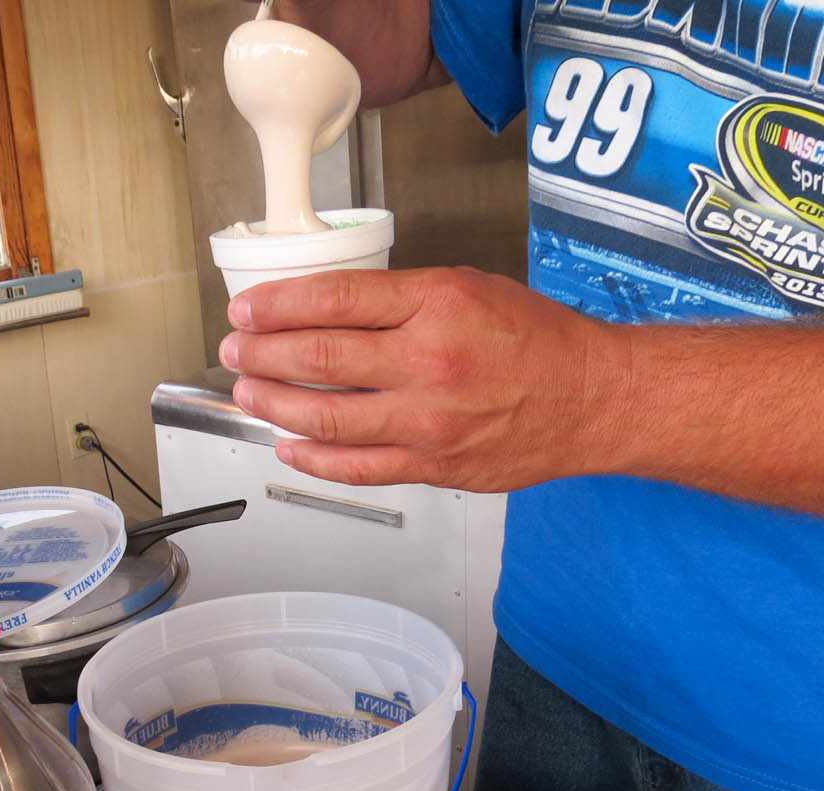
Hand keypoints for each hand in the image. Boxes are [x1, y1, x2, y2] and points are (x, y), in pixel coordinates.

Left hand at [218, 267, 631, 490]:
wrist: (591, 398)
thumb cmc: (535, 339)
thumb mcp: (468, 288)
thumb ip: (400, 299)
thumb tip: (326, 311)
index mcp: (438, 305)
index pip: (334, 300)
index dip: (277, 306)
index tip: (246, 309)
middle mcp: (429, 363)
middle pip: (318, 358)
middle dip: (260, 355)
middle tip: (233, 351)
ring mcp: (429, 422)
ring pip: (326, 418)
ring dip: (273, 405)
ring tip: (247, 394)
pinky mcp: (434, 466)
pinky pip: (358, 468)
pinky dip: (313, 460)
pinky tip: (288, 445)